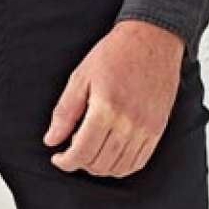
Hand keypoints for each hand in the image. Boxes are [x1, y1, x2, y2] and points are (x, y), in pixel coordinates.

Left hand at [41, 20, 184, 177]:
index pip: (83, 151)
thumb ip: (65, 112)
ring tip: (90, 153)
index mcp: (105, 107)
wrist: (151, 40)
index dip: (66, 162)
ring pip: (120, 167)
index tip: (58, 158)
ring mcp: (145, 128)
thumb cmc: (115, 54)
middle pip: (100, 162)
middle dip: (80, 164)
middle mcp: (128, 122)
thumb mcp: (80, 77)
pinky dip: (122, 167)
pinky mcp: (157, 129)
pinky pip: (139, 162)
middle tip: (71, 152)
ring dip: (100, 168)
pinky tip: (110, 156)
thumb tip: (51, 139)